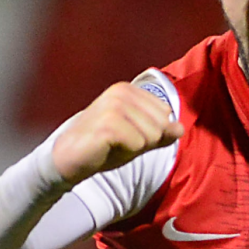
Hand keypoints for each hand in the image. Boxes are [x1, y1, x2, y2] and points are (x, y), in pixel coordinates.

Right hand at [52, 82, 183, 184]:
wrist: (69, 157)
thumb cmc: (105, 146)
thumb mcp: (140, 138)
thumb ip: (162, 133)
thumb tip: (180, 128)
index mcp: (129, 90)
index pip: (166, 114)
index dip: (153, 132)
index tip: (128, 133)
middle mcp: (120, 93)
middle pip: (162, 125)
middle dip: (146, 141)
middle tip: (120, 141)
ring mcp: (112, 107)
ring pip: (152, 135)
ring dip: (135, 147)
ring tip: (113, 144)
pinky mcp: (106, 124)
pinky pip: (138, 144)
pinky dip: (127, 152)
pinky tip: (107, 148)